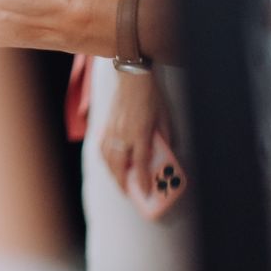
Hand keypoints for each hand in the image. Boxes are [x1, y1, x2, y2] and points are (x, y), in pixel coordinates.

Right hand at [97, 70, 176, 197]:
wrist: (132, 77)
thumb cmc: (151, 97)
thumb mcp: (166, 118)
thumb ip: (165, 137)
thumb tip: (167, 152)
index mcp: (141, 132)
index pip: (141, 162)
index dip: (143, 179)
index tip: (145, 192)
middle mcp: (124, 133)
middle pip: (119, 164)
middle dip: (123, 181)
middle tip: (128, 192)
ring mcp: (113, 129)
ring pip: (108, 157)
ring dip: (112, 171)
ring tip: (119, 181)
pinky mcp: (107, 124)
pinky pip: (103, 147)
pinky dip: (105, 158)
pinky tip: (110, 163)